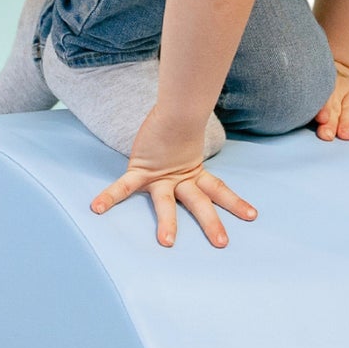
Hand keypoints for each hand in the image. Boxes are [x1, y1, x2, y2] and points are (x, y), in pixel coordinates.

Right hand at [89, 105, 257, 248]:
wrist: (174, 104)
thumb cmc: (179, 119)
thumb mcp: (193, 138)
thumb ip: (201, 145)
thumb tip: (218, 124)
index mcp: (195, 173)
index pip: (218, 190)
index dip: (235, 202)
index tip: (252, 215)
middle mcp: (181, 179)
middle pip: (199, 202)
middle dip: (211, 223)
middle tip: (222, 243)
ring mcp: (161, 176)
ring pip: (167, 203)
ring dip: (168, 223)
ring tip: (166, 243)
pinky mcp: (141, 170)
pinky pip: (123, 186)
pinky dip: (110, 196)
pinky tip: (96, 208)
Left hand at [315, 59, 348, 140]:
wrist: (331, 81)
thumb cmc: (316, 95)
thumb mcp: (310, 97)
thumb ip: (308, 109)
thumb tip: (305, 122)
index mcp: (318, 88)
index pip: (319, 97)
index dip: (322, 108)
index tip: (320, 119)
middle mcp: (335, 89)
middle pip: (333, 106)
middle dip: (331, 121)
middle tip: (327, 134)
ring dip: (347, 123)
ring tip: (345, 135)